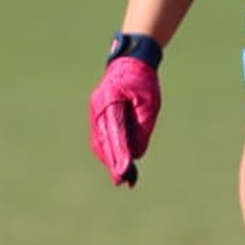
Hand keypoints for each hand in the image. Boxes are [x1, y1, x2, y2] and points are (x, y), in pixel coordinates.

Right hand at [89, 56, 160, 186]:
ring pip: (100, 142)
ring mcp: (94, 112)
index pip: (116, 133)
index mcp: (110, 101)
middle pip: (104, 141)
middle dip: (114, 163)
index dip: (120, 154)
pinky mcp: (97, 116)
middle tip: (124, 182)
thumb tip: (136, 154)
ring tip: (124, 177)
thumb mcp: (150, 103)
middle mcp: (98, 108)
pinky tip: (117, 163)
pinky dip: (108, 151)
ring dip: (110, 160)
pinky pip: (100, 138)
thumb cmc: (143, 82)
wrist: (129, 62)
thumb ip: (142, 127)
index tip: (125, 171)